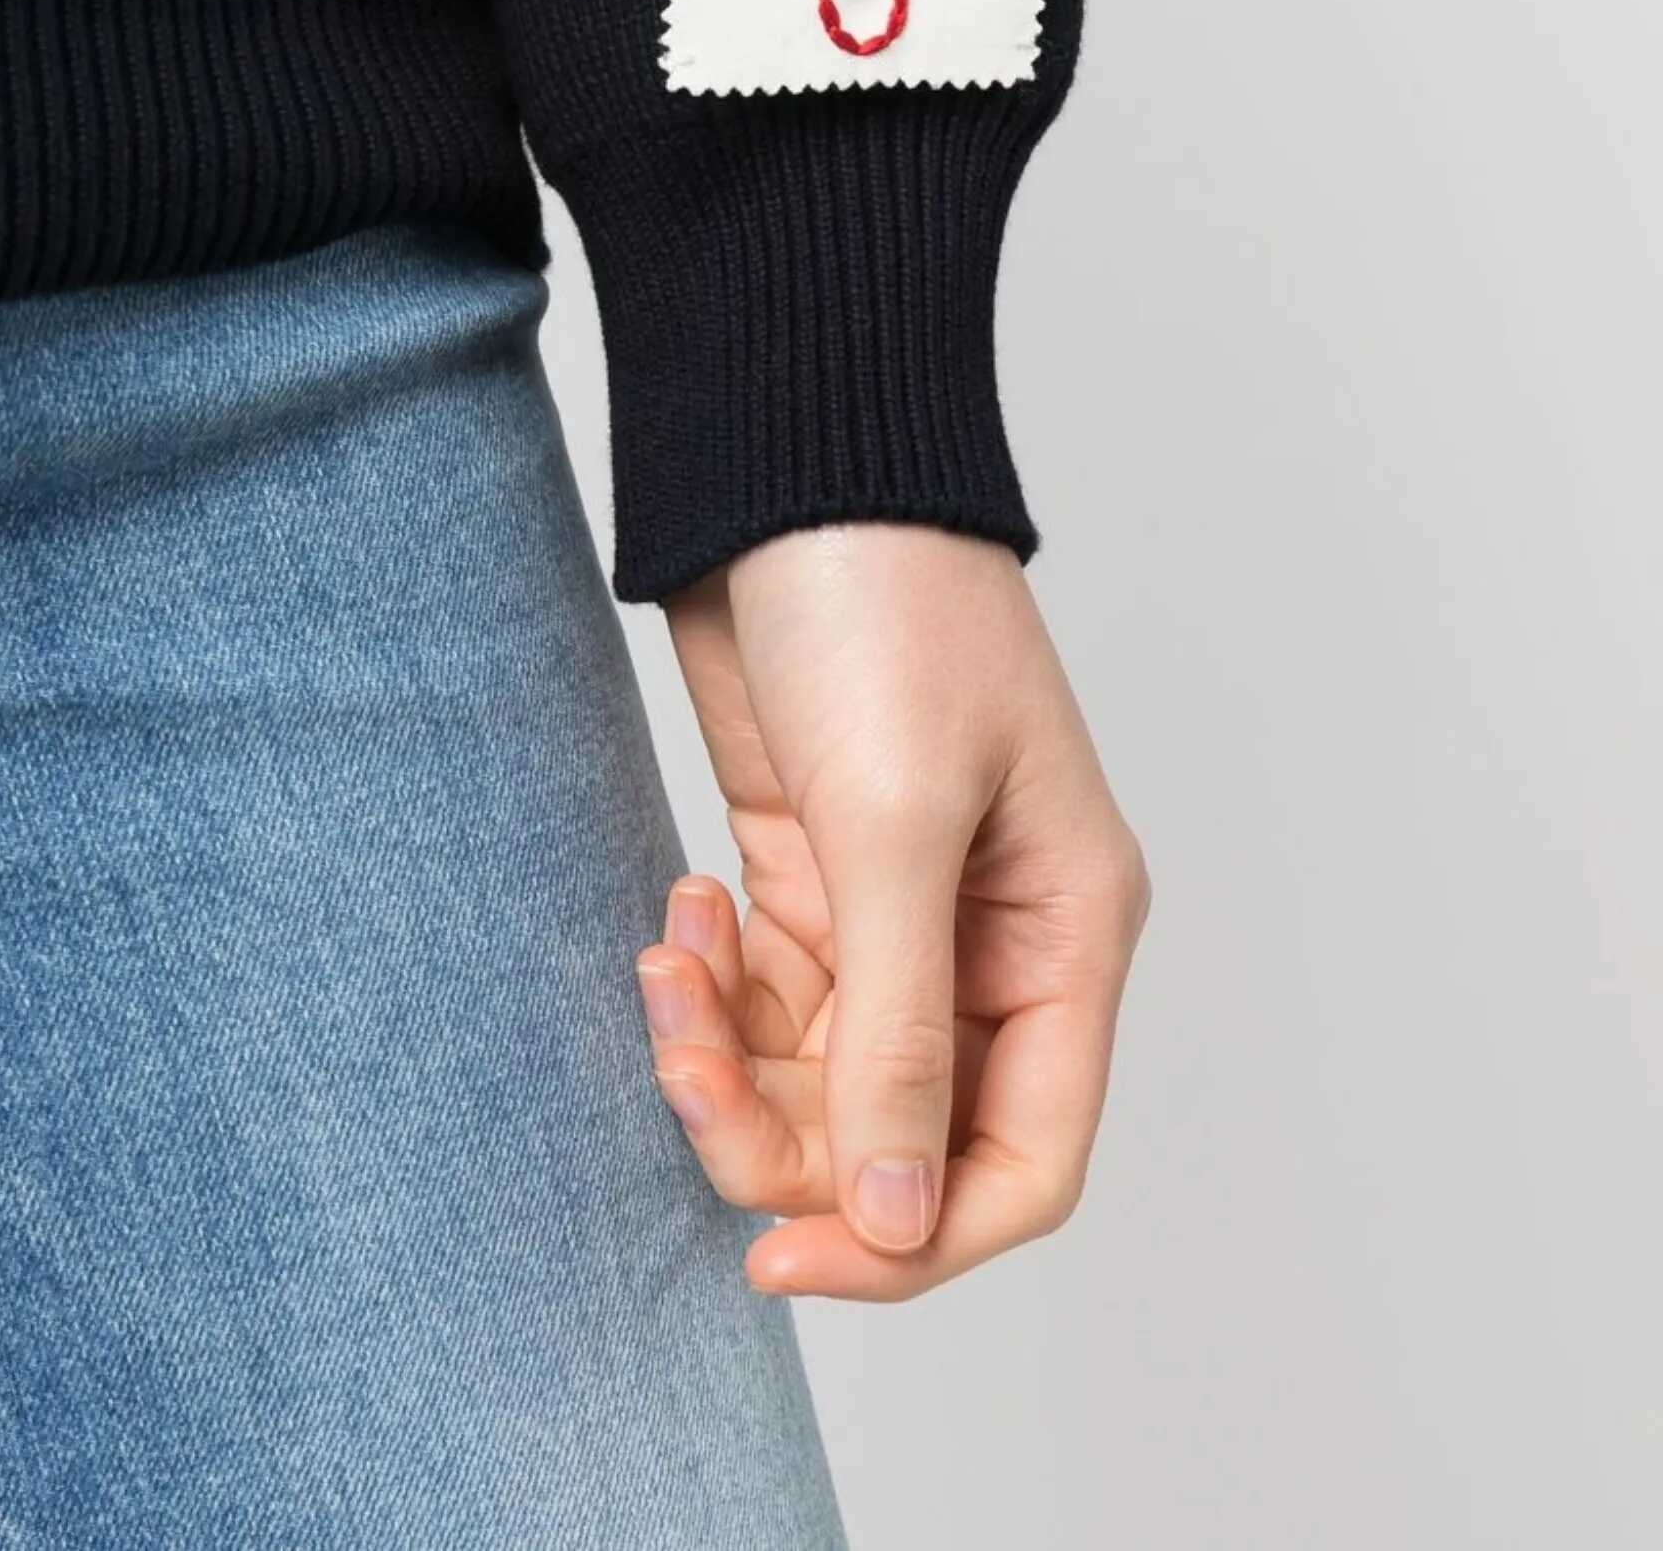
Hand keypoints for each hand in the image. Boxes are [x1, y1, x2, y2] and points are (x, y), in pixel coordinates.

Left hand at [636, 522, 1148, 1299]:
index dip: (912, 1238)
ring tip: (665, 959)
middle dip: (782, 1132)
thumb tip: (900, 1225)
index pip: (1023, 1160)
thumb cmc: (883, 613)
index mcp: (1064, 935)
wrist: (790, 475)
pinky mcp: (814, 872)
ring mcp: (898, 911)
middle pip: (898, 1137)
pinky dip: (709, 987)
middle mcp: (992, 943)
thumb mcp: (896, 826)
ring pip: (817, 1076)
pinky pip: (764, 998)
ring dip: (725, 1052)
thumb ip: (903, 1035)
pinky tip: (676, 914)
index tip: (784, 1253)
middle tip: (684, 1058)